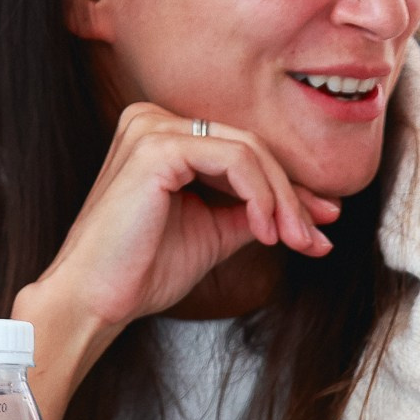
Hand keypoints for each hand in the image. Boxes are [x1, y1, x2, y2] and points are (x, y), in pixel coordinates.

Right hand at [19, 104, 340, 352]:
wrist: (96, 300)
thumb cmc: (144, 269)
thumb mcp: (215, 231)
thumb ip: (255, 210)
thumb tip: (317, 212)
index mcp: (163, 134)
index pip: (243, 151)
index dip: (289, 189)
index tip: (323, 224)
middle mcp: (153, 120)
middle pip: (252, 147)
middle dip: (293, 197)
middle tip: (316, 240)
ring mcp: (151, 128)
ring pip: (250, 151)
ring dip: (282, 200)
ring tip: (296, 241)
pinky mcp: (156, 147)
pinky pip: (235, 160)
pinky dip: (260, 196)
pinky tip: (264, 231)